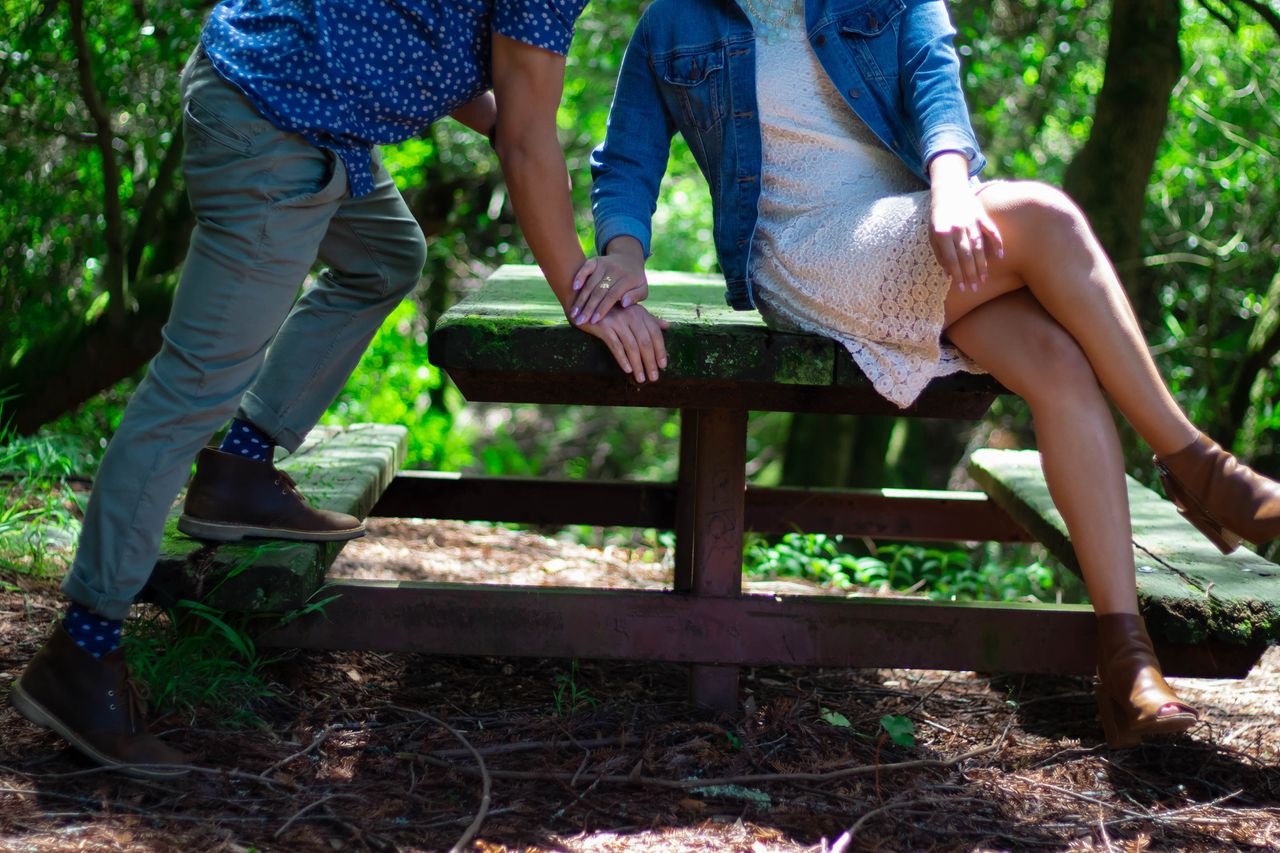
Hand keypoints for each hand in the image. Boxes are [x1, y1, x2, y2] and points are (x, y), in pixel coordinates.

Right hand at [570, 251, 647, 325]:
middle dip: (588, 307)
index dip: (602, 308)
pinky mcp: (596, 260)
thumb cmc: (635, 280)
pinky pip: (586, 268)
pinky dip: (579, 276)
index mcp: (627, 279)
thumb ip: (636, 297)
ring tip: (573, 312)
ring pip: (590, 283)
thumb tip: (624, 303)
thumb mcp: (643, 289)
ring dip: (581, 298)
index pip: (612, 296)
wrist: (629, 258)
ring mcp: (604, 264)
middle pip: (599, 291)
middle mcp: (614, 270)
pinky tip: (573, 288)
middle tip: (579, 321)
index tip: (594, 321)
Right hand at [578, 303, 668, 381]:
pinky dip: (622, 359)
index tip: (663, 366)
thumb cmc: (612, 310)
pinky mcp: (603, 327)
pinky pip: (616, 346)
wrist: (586, 304)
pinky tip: (628, 370)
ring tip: (641, 378)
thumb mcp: (632, 312)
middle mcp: (631, 315)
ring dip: (638, 365)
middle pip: (645, 342)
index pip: (655, 333)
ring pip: (632, 347)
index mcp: (640, 313)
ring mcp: (617, 321)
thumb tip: (667, 326)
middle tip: (653, 378)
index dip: (660, 350)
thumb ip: (649, 319)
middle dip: (650, 362)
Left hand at [927, 153, 1003, 291]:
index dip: (957, 274)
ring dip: (982, 265)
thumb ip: (940, 254)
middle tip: (974, 289)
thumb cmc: (938, 218)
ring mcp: (971, 221)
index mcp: (942, 233)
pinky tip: (1000, 256)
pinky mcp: (981, 216)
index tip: (961, 287)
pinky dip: (997, 243)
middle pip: (966, 256)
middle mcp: (957, 228)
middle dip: (971, 274)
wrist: (948, 192)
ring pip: (979, 247)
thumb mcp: (932, 236)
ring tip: (984, 280)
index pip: (952, 259)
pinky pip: (991, 231)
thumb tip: (948, 274)